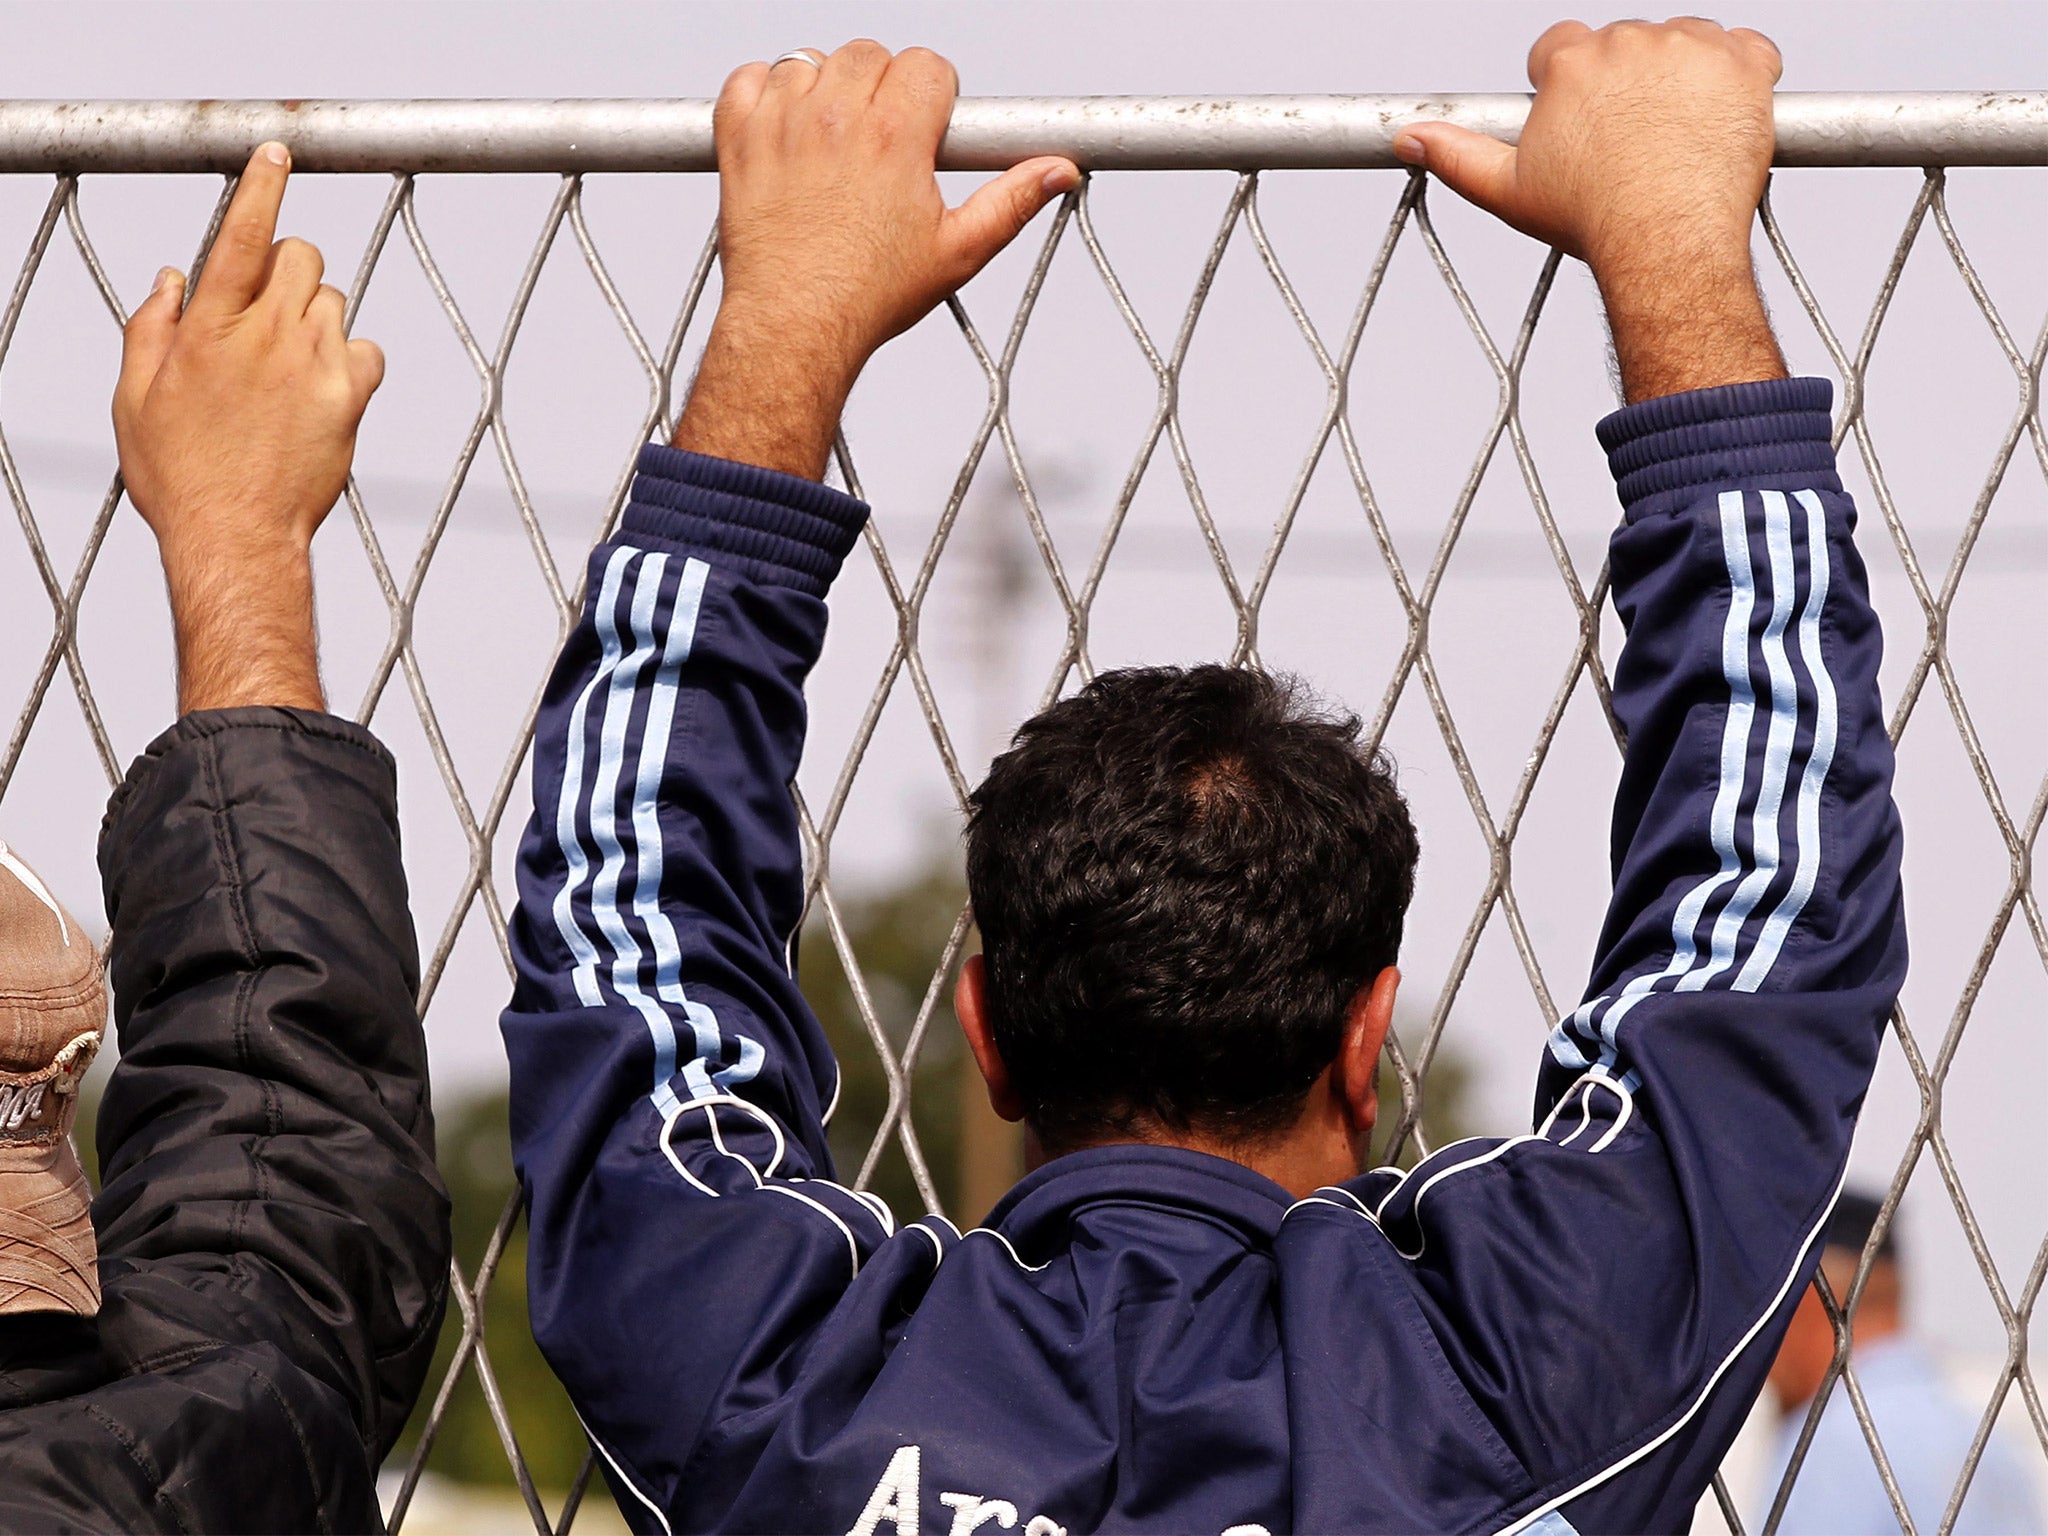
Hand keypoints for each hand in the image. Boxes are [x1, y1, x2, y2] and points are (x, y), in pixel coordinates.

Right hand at [113, 142, 384, 712]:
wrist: (236, 537)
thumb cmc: (180, 475)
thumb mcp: (136, 398)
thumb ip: (151, 328)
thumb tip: (172, 276)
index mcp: (208, 328)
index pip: (240, 236)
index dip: (261, 187)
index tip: (278, 152)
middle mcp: (265, 336)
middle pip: (301, 256)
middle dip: (287, 267)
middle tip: (267, 310)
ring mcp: (313, 364)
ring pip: (333, 299)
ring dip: (314, 315)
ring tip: (287, 365)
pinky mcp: (350, 396)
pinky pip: (366, 346)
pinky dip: (350, 355)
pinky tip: (324, 386)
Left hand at [674, 42, 1079, 479]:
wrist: (794, 327)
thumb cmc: (872, 297)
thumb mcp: (958, 251)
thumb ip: (1012, 200)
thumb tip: (1060, 170)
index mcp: (896, 136)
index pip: (925, 66)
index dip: (932, 95)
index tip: (925, 129)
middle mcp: (837, 117)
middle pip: (869, 54)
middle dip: (880, 87)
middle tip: (879, 139)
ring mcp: (782, 122)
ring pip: (809, 61)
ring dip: (823, 88)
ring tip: (832, 139)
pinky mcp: (739, 138)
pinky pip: (748, 79)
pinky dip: (763, 93)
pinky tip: (784, 130)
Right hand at [1395, 19, 1786, 401]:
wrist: (1664, 239)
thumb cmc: (1586, 219)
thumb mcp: (1507, 190)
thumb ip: (1455, 155)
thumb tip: (1408, 137)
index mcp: (1570, 63)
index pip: (1562, 48)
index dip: (1569, 86)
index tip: (1581, 121)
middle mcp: (1629, 40)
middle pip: (1626, 46)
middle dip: (1629, 85)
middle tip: (1632, 143)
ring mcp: (1692, 46)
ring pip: (1686, 45)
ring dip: (1684, 79)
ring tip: (1677, 138)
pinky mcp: (1745, 62)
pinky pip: (1749, 50)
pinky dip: (1742, 78)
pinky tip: (1722, 119)